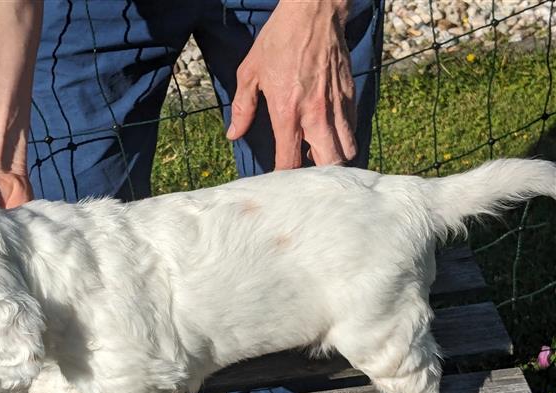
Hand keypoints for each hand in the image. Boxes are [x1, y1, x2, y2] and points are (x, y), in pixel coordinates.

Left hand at [226, 0, 356, 168]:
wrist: (313, 11)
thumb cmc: (279, 40)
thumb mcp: (250, 72)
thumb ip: (243, 107)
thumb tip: (233, 134)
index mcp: (287, 113)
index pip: (289, 162)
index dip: (284, 179)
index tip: (279, 183)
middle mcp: (316, 114)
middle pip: (329, 164)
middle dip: (319, 175)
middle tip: (306, 173)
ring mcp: (337, 106)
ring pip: (347, 150)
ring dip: (335, 159)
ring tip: (321, 157)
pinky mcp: (350, 95)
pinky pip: (352, 129)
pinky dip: (344, 138)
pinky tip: (330, 135)